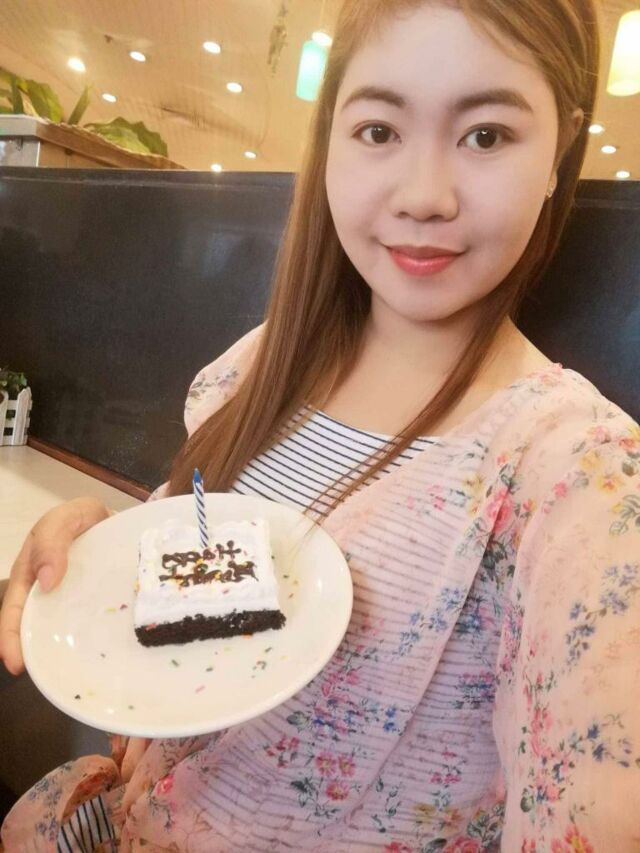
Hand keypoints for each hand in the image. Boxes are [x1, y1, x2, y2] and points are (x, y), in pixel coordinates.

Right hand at [0, 497, 111, 674]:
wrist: (117, 519)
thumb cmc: (81, 518)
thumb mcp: (65, 518)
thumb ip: (53, 539)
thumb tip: (46, 581)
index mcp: (32, 574)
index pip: (15, 609)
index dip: (10, 635)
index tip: (15, 662)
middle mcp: (49, 594)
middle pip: (35, 627)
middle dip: (31, 652)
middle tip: (37, 675)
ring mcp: (74, 602)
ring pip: (61, 631)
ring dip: (59, 652)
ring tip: (63, 674)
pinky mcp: (96, 605)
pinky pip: (90, 625)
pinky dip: (89, 641)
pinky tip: (97, 655)